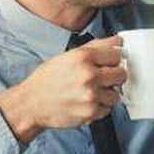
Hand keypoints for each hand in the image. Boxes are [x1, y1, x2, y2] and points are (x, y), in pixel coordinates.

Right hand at [0, 35, 126, 142]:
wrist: (32, 103)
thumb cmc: (48, 79)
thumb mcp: (69, 55)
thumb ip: (96, 46)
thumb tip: (118, 41)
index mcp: (84, 57)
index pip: (117, 54)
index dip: (114, 59)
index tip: (110, 63)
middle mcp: (89, 75)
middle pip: (122, 74)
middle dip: (114, 76)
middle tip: (103, 79)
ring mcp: (91, 95)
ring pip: (116, 94)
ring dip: (107, 94)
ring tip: (92, 92)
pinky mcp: (90, 112)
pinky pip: (108, 109)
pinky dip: (100, 107)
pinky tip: (87, 102)